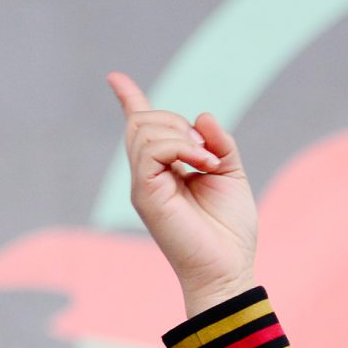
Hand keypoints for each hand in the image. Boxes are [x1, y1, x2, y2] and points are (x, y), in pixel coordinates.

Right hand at [107, 72, 257, 315]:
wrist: (228, 268)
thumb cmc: (230, 231)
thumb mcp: (231, 177)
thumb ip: (219, 145)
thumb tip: (203, 115)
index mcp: (166, 169)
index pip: (141, 129)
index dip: (129, 100)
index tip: (116, 78)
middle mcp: (148, 175)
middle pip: (143, 121)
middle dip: (176, 120)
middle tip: (208, 153)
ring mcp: (143, 184)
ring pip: (144, 130)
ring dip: (182, 135)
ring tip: (208, 161)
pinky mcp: (145, 194)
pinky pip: (151, 149)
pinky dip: (181, 147)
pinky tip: (202, 164)